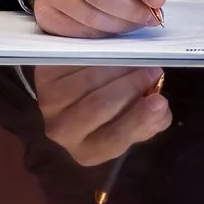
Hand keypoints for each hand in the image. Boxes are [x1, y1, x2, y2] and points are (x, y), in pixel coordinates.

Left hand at [37, 65, 170, 164]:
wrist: (77, 85)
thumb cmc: (110, 105)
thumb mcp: (132, 119)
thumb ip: (150, 119)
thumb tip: (159, 106)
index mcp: (89, 152)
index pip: (114, 139)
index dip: (137, 119)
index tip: (159, 100)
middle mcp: (63, 133)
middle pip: (101, 106)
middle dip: (132, 85)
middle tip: (153, 70)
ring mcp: (49, 104)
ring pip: (89, 81)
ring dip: (119, 66)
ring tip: (136, 59)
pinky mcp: (44, 77)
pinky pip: (77, 62)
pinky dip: (100, 55)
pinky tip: (114, 51)